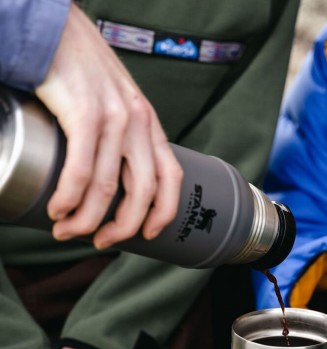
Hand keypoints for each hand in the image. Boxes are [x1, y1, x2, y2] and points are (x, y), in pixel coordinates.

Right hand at [35, 3, 182, 249]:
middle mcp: (139, 123)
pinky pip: (82, 171)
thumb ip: (123, 135)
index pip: (171, 178)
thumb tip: (113, 178)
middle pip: (143, 193)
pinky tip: (57, 210)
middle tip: (101, 241)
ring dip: (86, 219)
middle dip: (122, 227)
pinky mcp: (84, 114)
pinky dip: (69, 199)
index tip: (147, 233)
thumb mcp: (116, 103)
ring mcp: (114, 119)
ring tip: (66, 231)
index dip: (163, 213)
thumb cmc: (81, 69)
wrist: (54, 27)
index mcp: (149, 124)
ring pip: (108, 188)